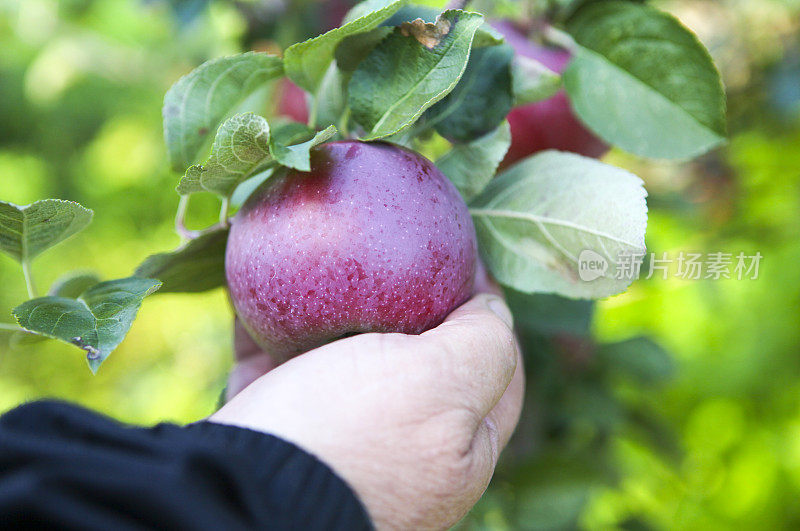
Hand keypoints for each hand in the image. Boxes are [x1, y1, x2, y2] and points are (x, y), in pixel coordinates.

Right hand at [211, 268, 523, 529]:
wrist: (235, 493)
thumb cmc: (351, 435)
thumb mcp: (441, 386)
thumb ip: (483, 346)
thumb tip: (495, 311)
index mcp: (455, 453)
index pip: (496, 372)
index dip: (488, 309)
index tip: (463, 256)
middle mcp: (402, 451)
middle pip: (420, 361)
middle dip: (411, 303)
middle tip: (400, 250)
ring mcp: (338, 440)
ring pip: (345, 357)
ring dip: (336, 305)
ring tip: (332, 248)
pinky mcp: (278, 427)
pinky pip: (280, 361)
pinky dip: (274, 323)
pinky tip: (264, 280)